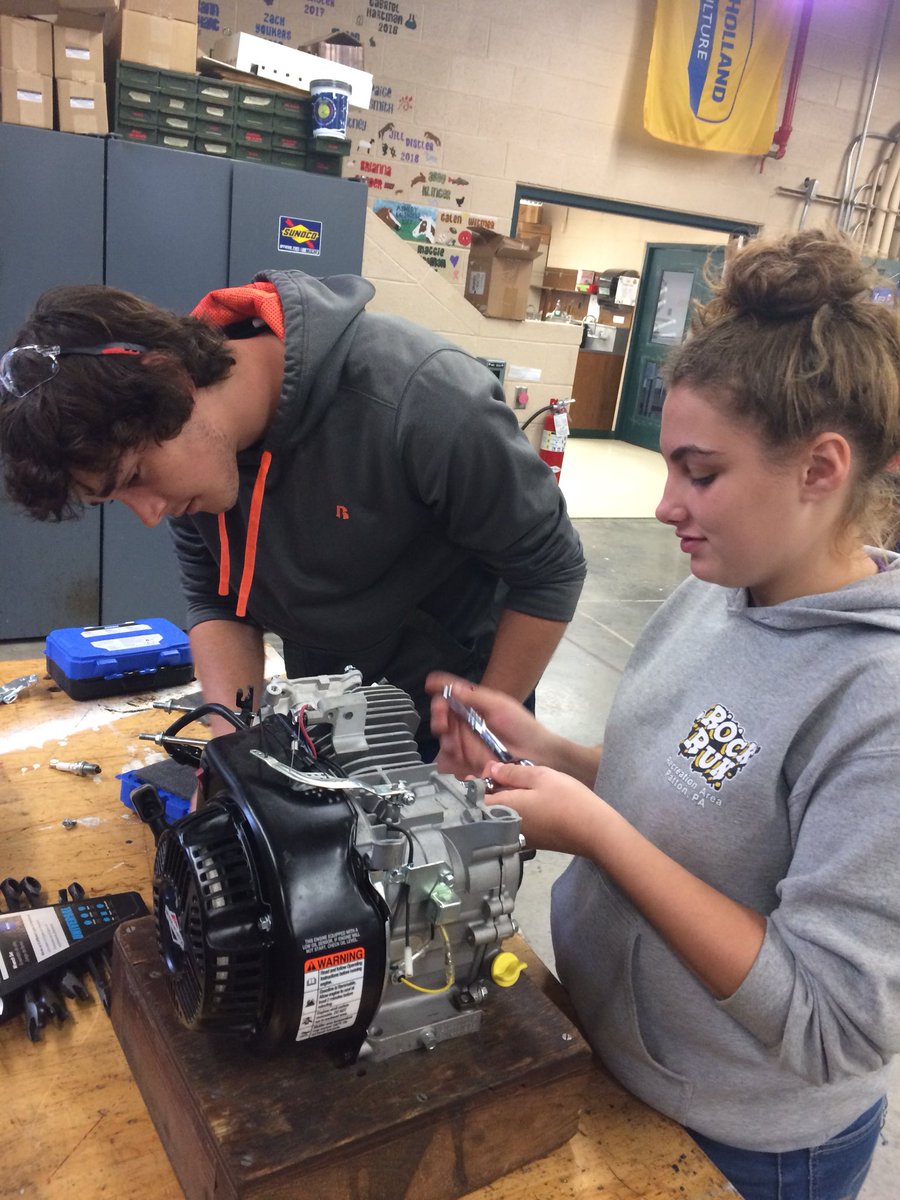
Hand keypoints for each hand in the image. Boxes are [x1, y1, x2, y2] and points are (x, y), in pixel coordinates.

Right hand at [425, 672, 550, 778]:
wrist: (536, 753)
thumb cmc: (521, 726)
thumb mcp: (499, 705)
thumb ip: (474, 696)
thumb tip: (452, 687)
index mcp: (472, 706)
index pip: (450, 695)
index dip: (439, 690)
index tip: (430, 687)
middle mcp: (465, 723)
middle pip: (442, 718)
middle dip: (438, 717)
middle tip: (442, 719)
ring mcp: (465, 743)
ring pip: (444, 739)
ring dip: (446, 738)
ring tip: (454, 740)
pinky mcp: (467, 762)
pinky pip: (450, 760)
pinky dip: (449, 756)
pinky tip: (456, 753)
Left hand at [483, 761, 605, 856]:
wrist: (595, 832)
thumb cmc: (567, 800)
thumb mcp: (541, 776)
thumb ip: (513, 773)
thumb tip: (491, 770)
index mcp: (504, 808)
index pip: (475, 799)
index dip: (475, 784)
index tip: (487, 771)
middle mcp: (506, 826)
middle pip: (487, 808)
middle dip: (490, 789)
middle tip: (504, 772)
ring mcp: (519, 836)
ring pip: (500, 815)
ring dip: (503, 799)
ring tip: (517, 783)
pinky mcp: (532, 841)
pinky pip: (513, 822)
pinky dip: (514, 809)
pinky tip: (528, 799)